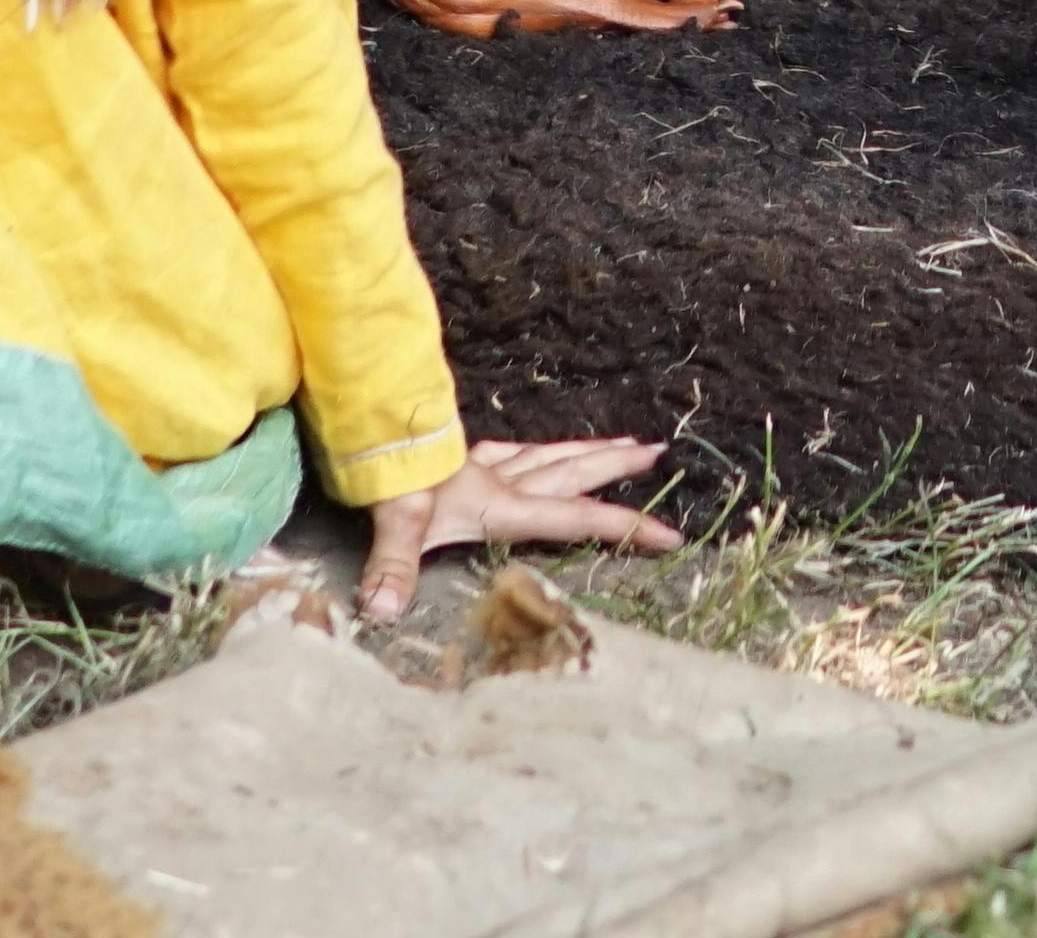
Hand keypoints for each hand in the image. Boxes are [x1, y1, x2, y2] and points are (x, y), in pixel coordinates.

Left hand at [359, 435, 681, 619]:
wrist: (367, 427)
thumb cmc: (387, 476)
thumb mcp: (394, 522)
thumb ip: (393, 566)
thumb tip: (384, 610)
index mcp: (499, 504)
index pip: (574, 519)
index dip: (624, 528)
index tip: (668, 536)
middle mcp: (501, 481)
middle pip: (572, 473)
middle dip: (617, 468)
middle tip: (658, 454)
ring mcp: (483, 465)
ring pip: (550, 456)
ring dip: (589, 452)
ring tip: (624, 442)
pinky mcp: (462, 456)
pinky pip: (513, 450)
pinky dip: (536, 449)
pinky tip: (536, 448)